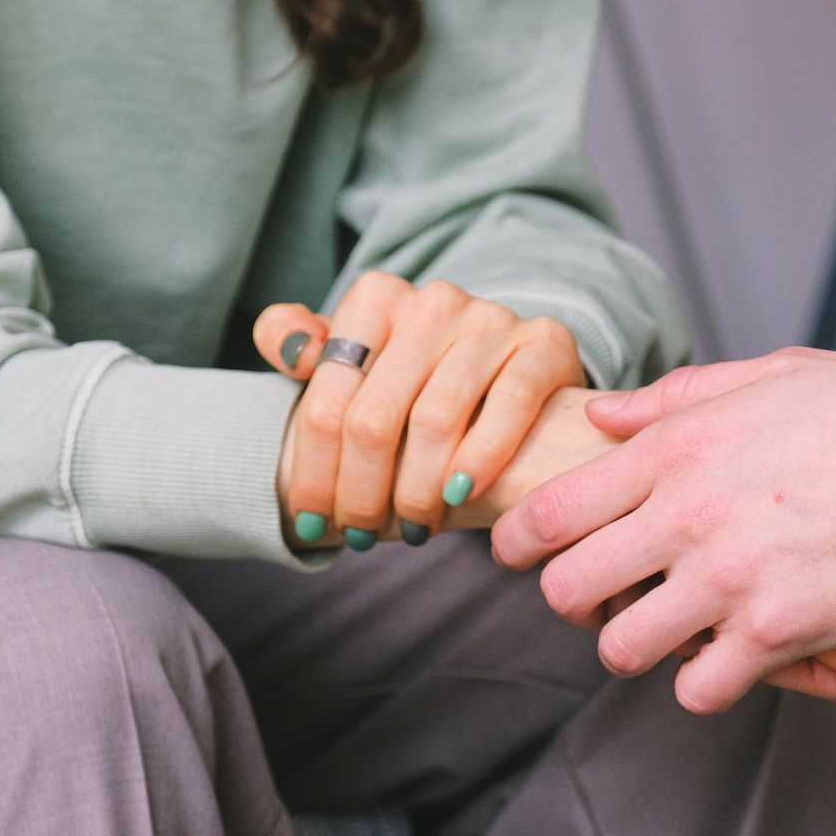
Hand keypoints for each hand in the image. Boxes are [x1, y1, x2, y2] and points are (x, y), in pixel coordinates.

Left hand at [254, 272, 585, 546]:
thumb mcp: (353, 359)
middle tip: (362, 536)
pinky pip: (509, 404)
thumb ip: (299, 343)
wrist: (511, 372)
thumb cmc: (415, 381)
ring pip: (435, 421)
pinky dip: (481, 458)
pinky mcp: (544, 342)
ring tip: (414, 529)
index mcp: (375, 298)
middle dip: (362, 493)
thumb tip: (291, 349)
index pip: (327, 401)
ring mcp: (490, 319)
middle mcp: (432, 301)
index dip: (313, 473)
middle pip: (374, 418)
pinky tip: (461, 495)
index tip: (310, 523)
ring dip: (417, 492)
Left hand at [491, 347, 835, 712]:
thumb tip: (604, 413)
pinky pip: (698, 688)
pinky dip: (707, 683)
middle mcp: (689, 512)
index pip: (552, 508)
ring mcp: (729, 578)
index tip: (519, 554)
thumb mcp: (785, 375)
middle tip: (602, 601)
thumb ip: (684, 396)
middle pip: (567, 588)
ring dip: (637, 647)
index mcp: (681, 445)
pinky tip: (731, 661)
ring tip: (669, 634)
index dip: (518, 541)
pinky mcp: (778, 634)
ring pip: (621, 648)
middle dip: (574, 602)